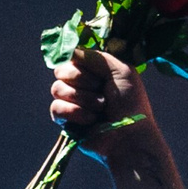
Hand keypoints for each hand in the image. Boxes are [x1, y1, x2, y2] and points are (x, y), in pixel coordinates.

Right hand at [49, 50, 157, 164]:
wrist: (129, 137)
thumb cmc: (131, 104)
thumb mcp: (122, 71)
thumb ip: (96, 57)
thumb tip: (70, 51)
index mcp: (94, 71)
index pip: (72, 56)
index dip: (81, 63)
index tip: (98, 73)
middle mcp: (82, 84)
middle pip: (61, 70)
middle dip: (82, 80)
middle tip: (101, 91)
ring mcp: (72, 102)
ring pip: (57, 89)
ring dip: (82, 98)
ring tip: (100, 109)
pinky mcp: (66, 121)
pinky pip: (56, 108)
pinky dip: (75, 113)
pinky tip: (90, 120)